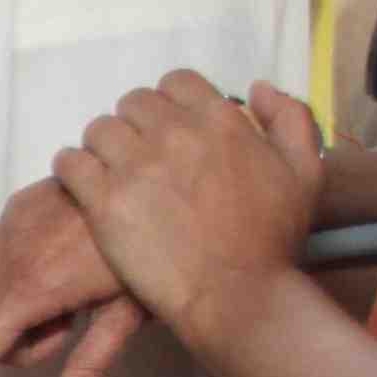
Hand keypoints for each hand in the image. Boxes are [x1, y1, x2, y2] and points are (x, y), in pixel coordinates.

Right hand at [0, 175, 161, 376]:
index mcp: (34, 283)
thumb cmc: (162, 249)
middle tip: (69, 332)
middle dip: (12, 343)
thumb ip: (91, 367)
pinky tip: (63, 267)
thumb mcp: (129, 313)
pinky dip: (15, 278)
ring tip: (72, 297)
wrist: (169, 174)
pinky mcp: (19, 204)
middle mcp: (10, 250)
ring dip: (13, 311)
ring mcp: (11, 222)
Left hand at [45, 73, 321, 353]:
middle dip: (135, 125)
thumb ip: (290, 119)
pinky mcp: (105, 201)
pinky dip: (72, 168)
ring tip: (110, 173)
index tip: (167, 131)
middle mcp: (176, 133)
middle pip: (133, 103)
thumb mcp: (306, 170)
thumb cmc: (272, 239)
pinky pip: (70, 163)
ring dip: (102, 146)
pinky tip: (83, 185)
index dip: (169, 104)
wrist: (236, 293)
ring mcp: (136, 166)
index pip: (176, 82)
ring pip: (99, 129)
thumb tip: (257, 88)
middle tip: (138, 157)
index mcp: (220, 120)